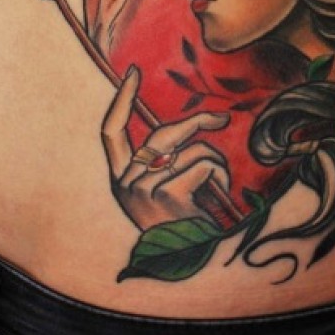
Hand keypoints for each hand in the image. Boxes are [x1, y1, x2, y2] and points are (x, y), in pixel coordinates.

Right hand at [102, 66, 231, 228]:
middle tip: (223, 118)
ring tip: (216, 188)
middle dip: (198, 121)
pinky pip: (204, 163)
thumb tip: (191, 127)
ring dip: (215, 162)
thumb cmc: (182, 225)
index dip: (121, 99)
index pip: (111, 131)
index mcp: (120, 180)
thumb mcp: (164, 191)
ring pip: (192, 149)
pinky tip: (218, 196)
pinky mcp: (166, 194)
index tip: (133, 72)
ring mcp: (143, 188)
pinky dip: (220, 174)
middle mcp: (125, 183)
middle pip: (163, 133)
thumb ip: (165, 161)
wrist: (189, 263)